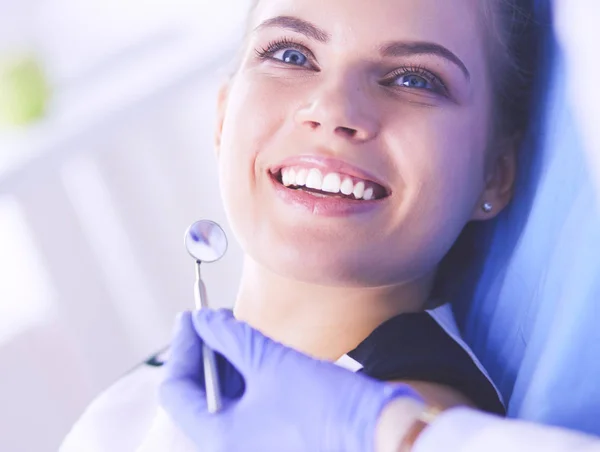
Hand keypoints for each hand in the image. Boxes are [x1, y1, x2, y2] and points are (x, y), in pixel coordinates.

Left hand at [160, 309, 422, 451]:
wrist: (379, 434)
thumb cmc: (325, 407)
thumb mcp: (271, 363)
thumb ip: (231, 337)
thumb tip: (203, 319)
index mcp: (219, 438)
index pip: (176, 389)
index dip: (182, 346)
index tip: (192, 316)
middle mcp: (231, 446)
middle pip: (199, 393)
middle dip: (204, 351)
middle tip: (214, 317)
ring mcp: (254, 443)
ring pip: (224, 397)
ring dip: (226, 361)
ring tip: (237, 330)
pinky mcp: (274, 435)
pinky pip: (247, 403)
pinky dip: (246, 375)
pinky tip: (256, 350)